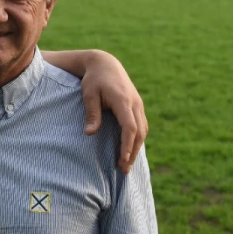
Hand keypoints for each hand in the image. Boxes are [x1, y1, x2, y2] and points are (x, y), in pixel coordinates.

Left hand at [78, 51, 147, 173]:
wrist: (105, 64)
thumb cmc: (94, 80)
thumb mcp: (89, 94)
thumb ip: (92, 113)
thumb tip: (89, 133)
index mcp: (123, 101)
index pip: (129, 127)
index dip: (127, 145)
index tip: (122, 160)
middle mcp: (135, 103)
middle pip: (139, 132)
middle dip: (133, 152)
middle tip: (124, 169)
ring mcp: (138, 104)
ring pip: (143, 130)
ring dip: (137, 148)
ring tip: (126, 164)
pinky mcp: (137, 106)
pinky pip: (141, 125)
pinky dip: (137, 139)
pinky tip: (130, 150)